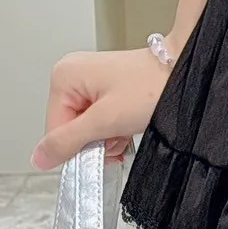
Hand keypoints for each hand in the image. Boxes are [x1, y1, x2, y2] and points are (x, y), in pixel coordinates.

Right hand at [30, 47, 172, 171]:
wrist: (186, 71)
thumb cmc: (153, 86)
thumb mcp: (105, 120)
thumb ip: (68, 141)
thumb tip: (39, 157)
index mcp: (65, 75)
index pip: (54, 129)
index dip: (76, 144)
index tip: (99, 145)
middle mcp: (75, 74)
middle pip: (70, 128)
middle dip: (94, 140)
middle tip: (116, 134)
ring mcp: (92, 80)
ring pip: (87, 127)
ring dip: (106, 137)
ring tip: (126, 128)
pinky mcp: (109, 88)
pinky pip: (101, 120)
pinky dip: (114, 130)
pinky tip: (128, 127)